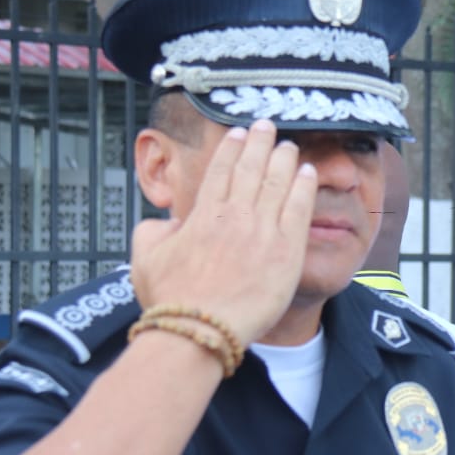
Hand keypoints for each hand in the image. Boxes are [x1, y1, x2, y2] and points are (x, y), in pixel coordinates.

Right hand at [128, 120, 317, 344]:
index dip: (231, 148)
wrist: (200, 328)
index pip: (220, 171)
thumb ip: (155, 232)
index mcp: (202, 215)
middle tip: (267, 126)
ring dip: (284, 160)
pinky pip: (299, 209)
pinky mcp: (286, 251)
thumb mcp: (146, 258)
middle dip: (259, 143)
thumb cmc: (172, 300)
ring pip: (277, 183)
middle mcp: (234, 216)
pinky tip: (308, 173)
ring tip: (289, 145)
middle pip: (251, 168)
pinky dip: (304, 187)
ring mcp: (262, 231)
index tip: (237, 134)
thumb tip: (170, 223)